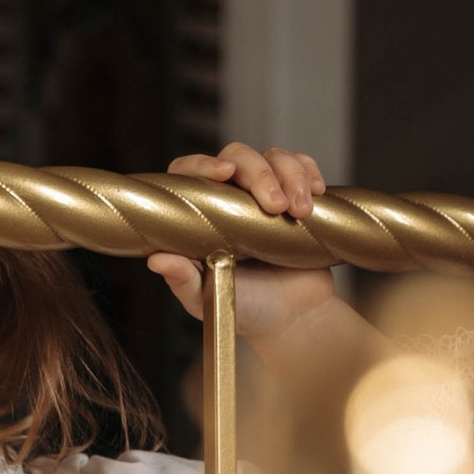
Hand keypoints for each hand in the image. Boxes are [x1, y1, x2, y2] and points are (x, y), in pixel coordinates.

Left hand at [154, 142, 341, 350]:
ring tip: (302, 213)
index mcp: (203, 216)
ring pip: (273, 157)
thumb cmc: (248, 309)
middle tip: (277, 207)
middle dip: (260, 174)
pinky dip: (309, 173)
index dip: (202, 164)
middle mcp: (230, 197)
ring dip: (291, 176)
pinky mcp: (295, 192)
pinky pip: (302, 165)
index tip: (224, 172)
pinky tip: (316, 195)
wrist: (296, 317)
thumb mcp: (211, 300)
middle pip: (238, 156)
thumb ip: (184, 282)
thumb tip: (157, 261)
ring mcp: (263, 192)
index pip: (191, 173)